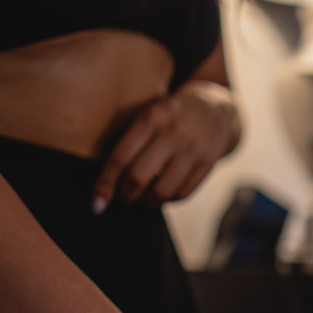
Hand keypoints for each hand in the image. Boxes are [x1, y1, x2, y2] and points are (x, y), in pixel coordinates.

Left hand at [92, 80, 239, 212]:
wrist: (216, 108)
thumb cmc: (170, 116)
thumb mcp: (149, 114)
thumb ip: (130, 139)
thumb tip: (106, 181)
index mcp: (152, 118)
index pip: (120, 158)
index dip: (105, 184)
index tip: (96, 203)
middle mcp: (173, 133)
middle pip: (138, 177)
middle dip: (125, 196)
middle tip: (121, 200)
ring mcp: (194, 149)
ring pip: (162, 191)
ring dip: (147, 203)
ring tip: (141, 201)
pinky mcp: (209, 163)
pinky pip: (183, 193)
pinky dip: (168, 200)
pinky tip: (162, 196)